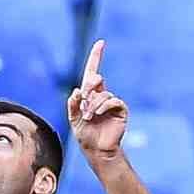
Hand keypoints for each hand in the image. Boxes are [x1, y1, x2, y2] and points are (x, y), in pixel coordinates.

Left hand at [68, 39, 127, 159]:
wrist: (97, 150)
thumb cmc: (85, 136)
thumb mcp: (73, 119)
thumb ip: (72, 105)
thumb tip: (76, 90)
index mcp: (90, 95)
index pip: (93, 72)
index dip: (96, 57)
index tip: (101, 43)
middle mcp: (102, 96)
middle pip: (96, 79)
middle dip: (89, 86)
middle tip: (84, 98)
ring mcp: (112, 102)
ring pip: (102, 94)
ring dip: (92, 105)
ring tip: (88, 117)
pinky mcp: (120, 110)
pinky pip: (113, 101)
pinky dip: (103, 106)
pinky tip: (97, 115)